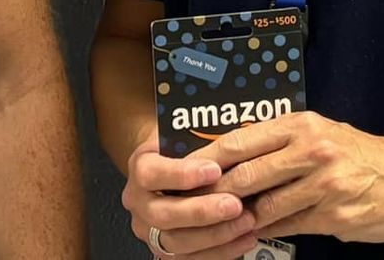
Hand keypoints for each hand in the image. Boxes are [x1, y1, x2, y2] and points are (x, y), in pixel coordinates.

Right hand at [121, 138, 263, 257]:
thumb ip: (198, 141)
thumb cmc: (180, 151)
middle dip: (202, 211)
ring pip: (177, 242)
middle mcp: (138, 203)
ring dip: (216, 235)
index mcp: (139, 168)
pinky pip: (191, 259)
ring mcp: (150, 230)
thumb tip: (229, 140)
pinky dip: (221, 251)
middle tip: (234, 204)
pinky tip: (243, 238)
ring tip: (245, 222)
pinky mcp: (165, 251)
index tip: (214, 169)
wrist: (169, 169)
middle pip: (163, 214)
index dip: (182, 174)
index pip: (151, 174)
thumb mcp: (182, 136)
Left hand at [201, 112, 383, 242]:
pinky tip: (256, 232)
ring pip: (264, 205)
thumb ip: (282, 143)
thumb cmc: (362, 154)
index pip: (241, 139)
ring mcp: (324, 185)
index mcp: (302, 125)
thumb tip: (234, 155)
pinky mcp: (335, 216)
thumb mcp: (322, 133)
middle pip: (246, 173)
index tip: (184, 171)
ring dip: (241, 217)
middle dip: (217, 192)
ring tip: (224, 221)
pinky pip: (288, 226)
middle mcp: (311, 150)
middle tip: (196, 204)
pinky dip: (268, 231)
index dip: (208, 158)